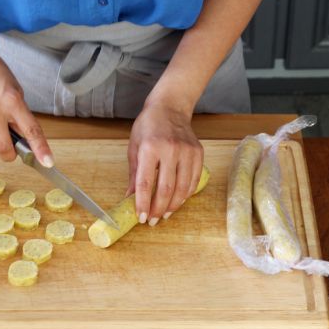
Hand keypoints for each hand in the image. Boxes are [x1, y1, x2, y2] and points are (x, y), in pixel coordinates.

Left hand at [127, 103, 203, 225]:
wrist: (170, 108)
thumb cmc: (148, 126)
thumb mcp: (134, 148)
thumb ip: (134, 175)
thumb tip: (130, 198)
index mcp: (150, 148)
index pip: (146, 183)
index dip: (143, 203)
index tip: (142, 217)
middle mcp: (170, 150)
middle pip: (166, 189)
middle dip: (158, 209)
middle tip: (153, 221)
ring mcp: (187, 151)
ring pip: (182, 188)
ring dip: (173, 206)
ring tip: (164, 214)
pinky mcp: (198, 153)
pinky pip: (194, 180)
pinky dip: (185, 194)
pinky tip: (177, 201)